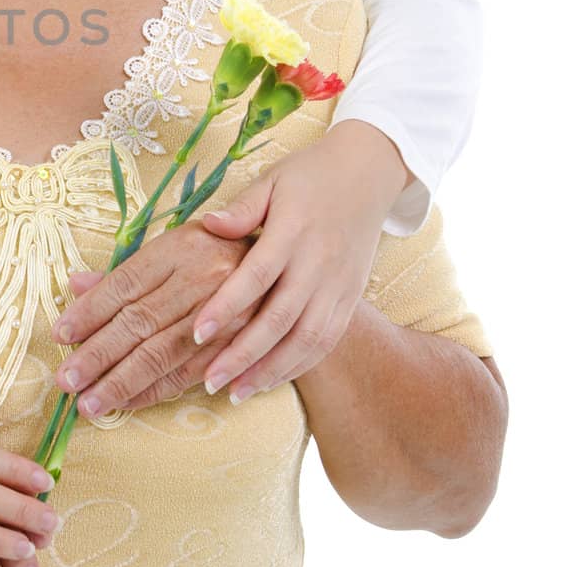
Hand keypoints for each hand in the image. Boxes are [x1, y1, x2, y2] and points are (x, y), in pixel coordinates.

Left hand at [52, 222, 250, 414]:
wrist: (291, 270)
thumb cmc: (219, 253)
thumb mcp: (175, 246)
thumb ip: (127, 270)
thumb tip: (76, 285)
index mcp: (181, 248)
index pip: (124, 283)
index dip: (90, 311)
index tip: (60, 334)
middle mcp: (202, 280)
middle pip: (138, 322)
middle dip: (97, 355)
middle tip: (65, 380)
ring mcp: (223, 315)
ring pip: (162, 353)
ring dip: (121, 382)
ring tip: (88, 402)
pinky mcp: (238, 345)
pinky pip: (189, 374)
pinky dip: (155, 391)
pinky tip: (127, 403)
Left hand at [190, 120, 409, 403]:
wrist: (369, 173)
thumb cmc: (309, 176)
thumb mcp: (272, 180)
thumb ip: (241, 208)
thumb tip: (207, 226)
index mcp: (293, 231)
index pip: (256, 275)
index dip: (226, 306)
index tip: (196, 332)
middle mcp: (319, 263)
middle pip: (280, 318)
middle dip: (244, 354)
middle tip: (209, 381)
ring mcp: (339, 284)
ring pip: (307, 338)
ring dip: (271, 369)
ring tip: (235, 392)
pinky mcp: (351, 297)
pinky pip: (327, 340)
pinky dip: (299, 364)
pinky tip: (270, 380)